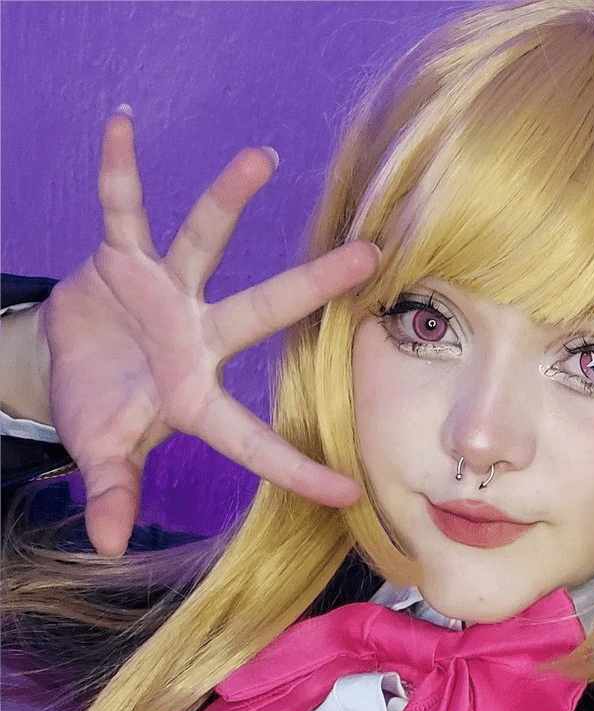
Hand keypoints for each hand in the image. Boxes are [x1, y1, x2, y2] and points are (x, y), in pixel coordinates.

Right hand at [41, 111, 377, 556]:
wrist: (66, 361)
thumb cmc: (102, 409)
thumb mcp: (104, 452)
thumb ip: (113, 490)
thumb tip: (104, 546)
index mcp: (197, 399)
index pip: (254, 441)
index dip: (296, 468)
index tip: (350, 493)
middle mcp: (198, 339)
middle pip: (264, 311)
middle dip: (314, 286)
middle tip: (371, 257)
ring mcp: (166, 294)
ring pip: (205, 242)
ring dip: (227, 200)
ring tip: (261, 156)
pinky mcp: (125, 259)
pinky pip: (121, 210)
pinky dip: (117, 173)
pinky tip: (122, 126)